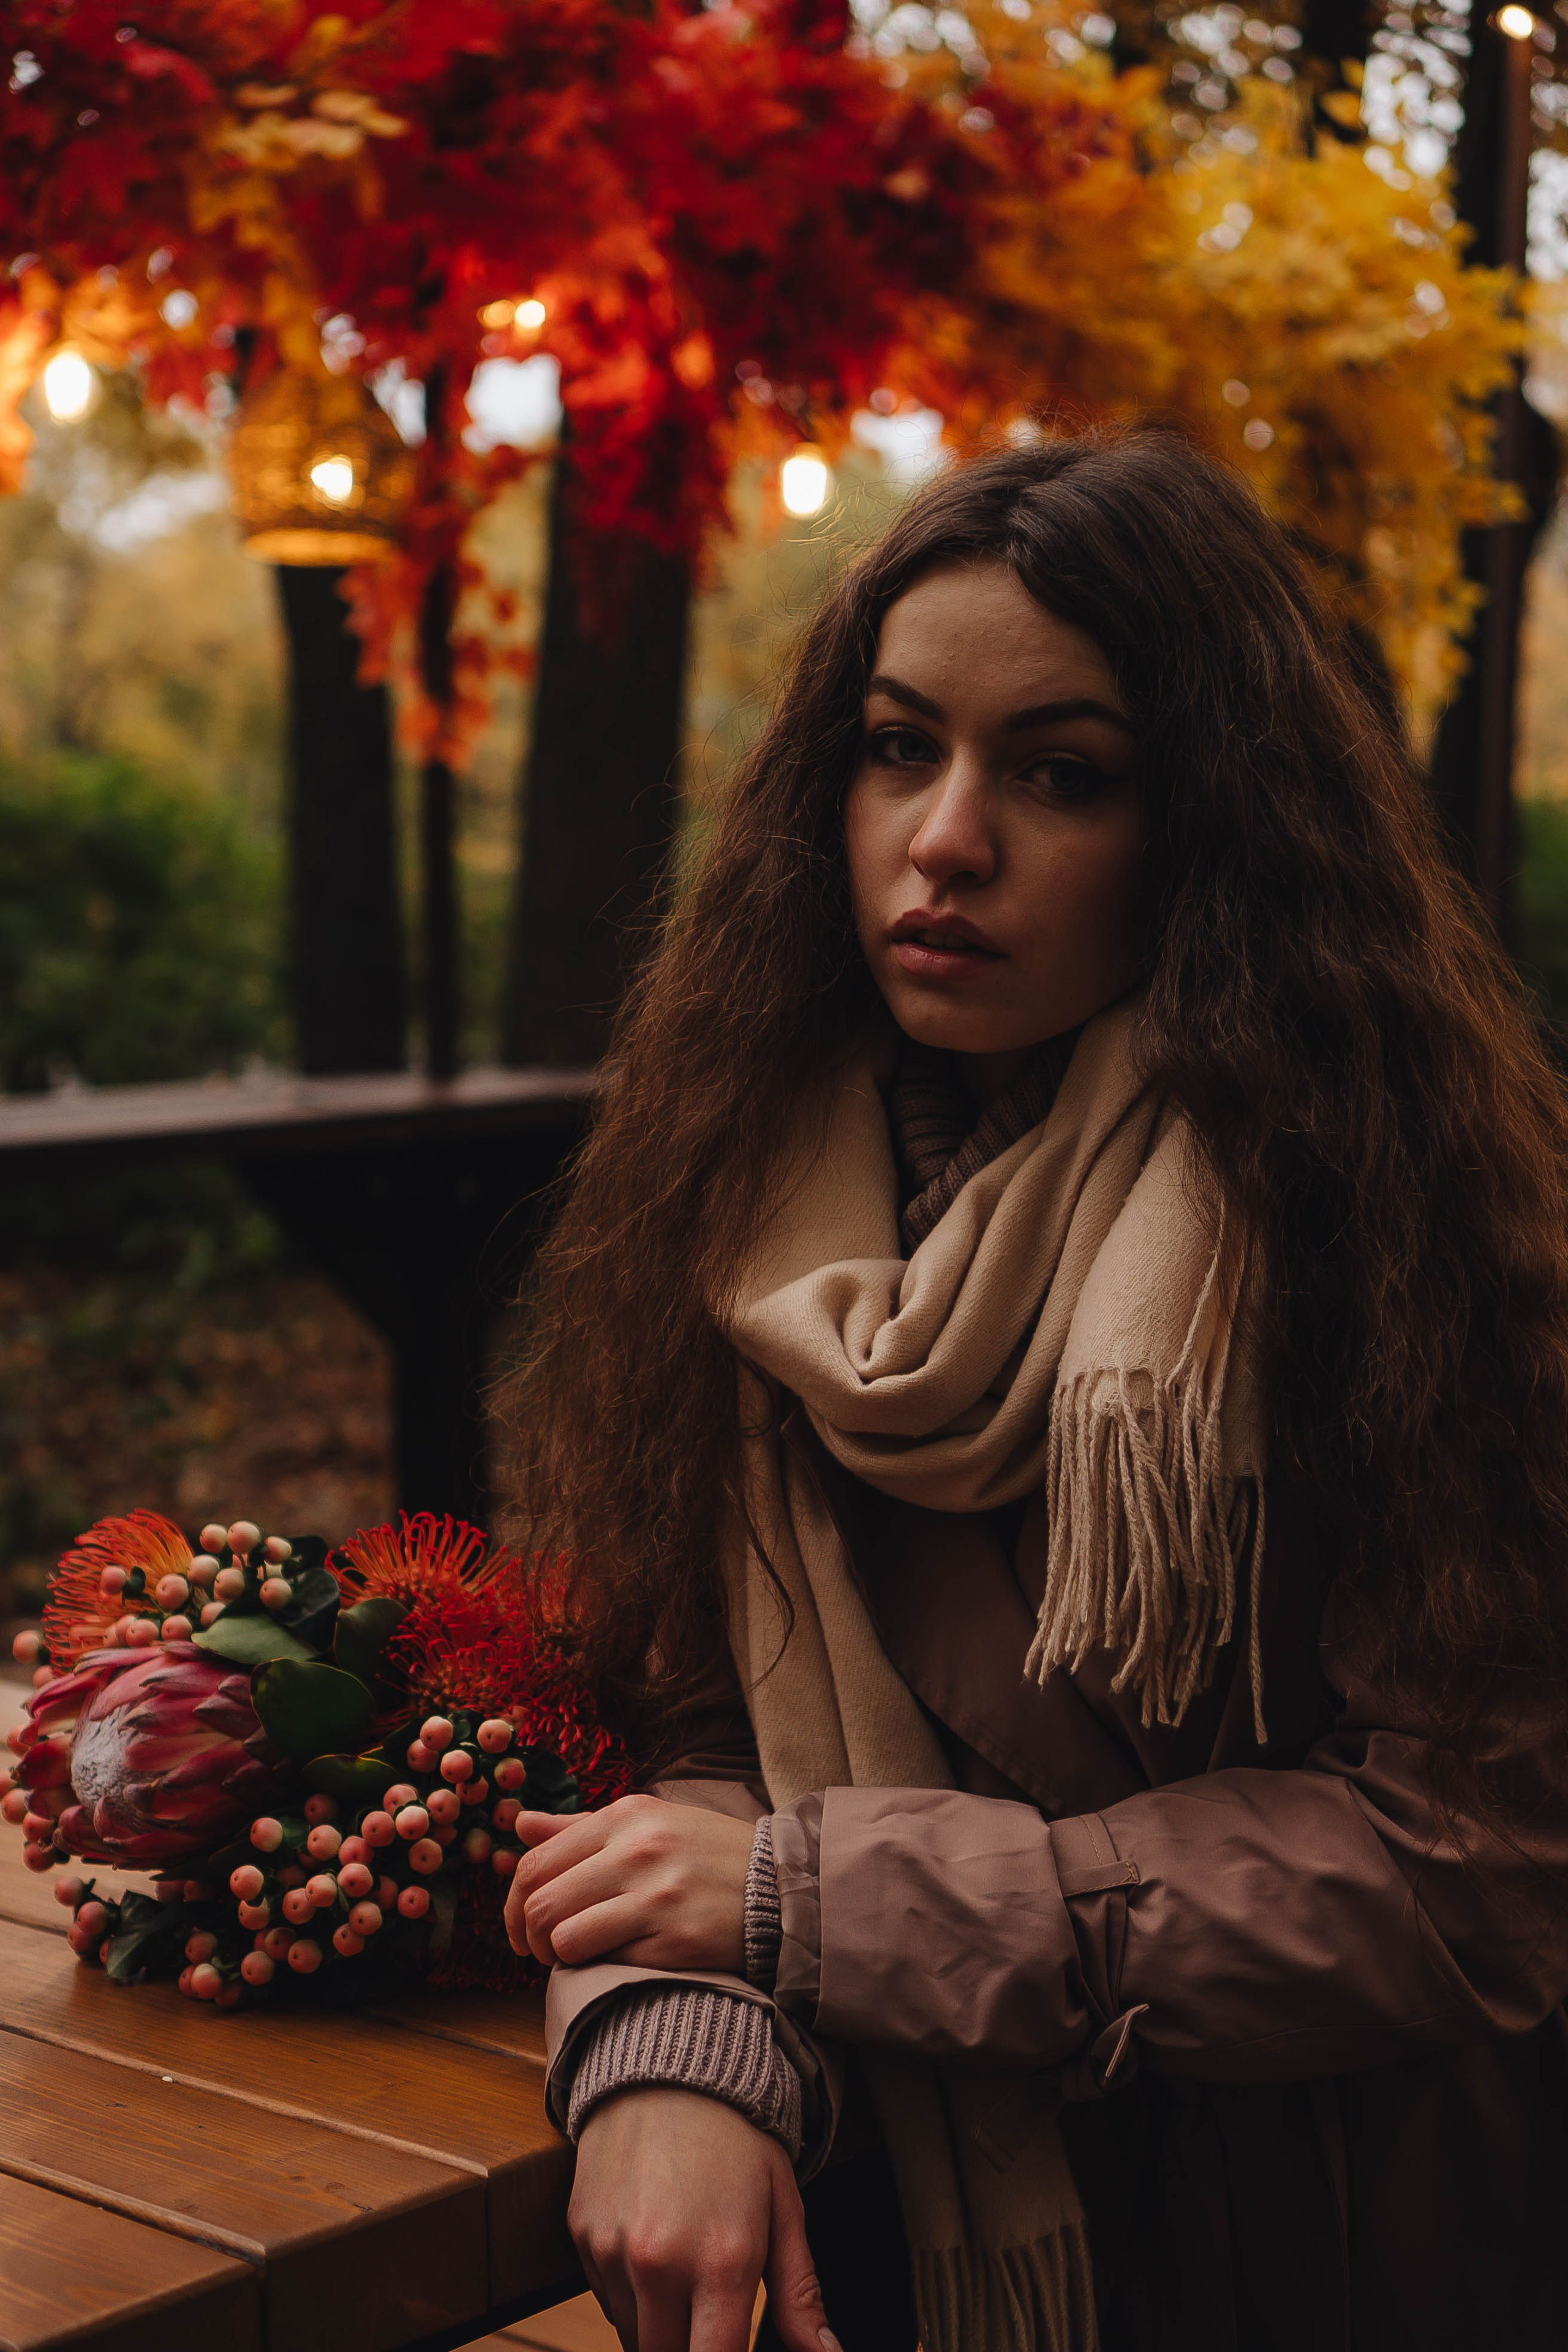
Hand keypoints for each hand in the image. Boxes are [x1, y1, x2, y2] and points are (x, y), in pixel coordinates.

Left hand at [504, 1794, 753, 1971]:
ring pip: (563, 1938)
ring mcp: (657, 1895)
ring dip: (559, 1958)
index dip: (515, 1903)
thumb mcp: (648, 1822)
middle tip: (542, 1952)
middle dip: (528, 1938)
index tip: (523, 1926)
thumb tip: (519, 1824)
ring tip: (576, 1958)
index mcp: (625, 1817)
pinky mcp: (676, 1940)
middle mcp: (638, 1850)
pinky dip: (601, 1968)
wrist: (780, 1887)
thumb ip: (580, 1828)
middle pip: (541, 1903)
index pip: (536, 1863)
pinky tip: (618, 1961)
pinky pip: (607, 1962)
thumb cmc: (704, 1855)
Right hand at [571, 2088, 835, 2351]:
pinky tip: (652, 2248)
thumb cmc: (736, 2137)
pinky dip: (629, 2295)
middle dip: (692, 2347)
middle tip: (712, 2313)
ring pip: (634, 2338)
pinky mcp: (582, 2236)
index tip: (730, 2348)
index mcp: (722, 2262)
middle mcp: (660, 2264)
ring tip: (685, 2271)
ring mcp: (614, 2251)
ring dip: (660, 2326)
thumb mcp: (784, 2206)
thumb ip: (801, 2295)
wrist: (669, 2066)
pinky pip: (605, 2300)